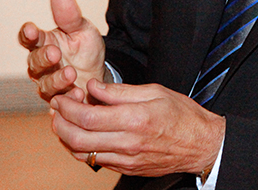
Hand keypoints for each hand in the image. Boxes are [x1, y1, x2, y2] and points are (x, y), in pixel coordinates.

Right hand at [18, 0, 106, 101]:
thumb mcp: (82, 30)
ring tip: (71, 74)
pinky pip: (58, 103)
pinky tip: (78, 93)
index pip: (28, 38)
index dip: (28, 35)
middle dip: (43, 58)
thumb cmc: (85, 50)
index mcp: (44, 43)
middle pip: (34, 62)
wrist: (100, 75)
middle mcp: (41, 65)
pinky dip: (67, 98)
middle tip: (55, 53)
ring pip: (45, 84)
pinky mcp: (59, 101)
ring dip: (57, 80)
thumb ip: (70, 16)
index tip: (31, 30)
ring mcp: (48, 84)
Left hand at [50, 78, 224, 176]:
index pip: (88, 117)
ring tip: (64, 122)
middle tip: (56, 110)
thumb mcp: (156, 92)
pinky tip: (82, 135)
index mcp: (135, 119)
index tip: (63, 97)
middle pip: (78, 138)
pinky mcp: (126, 169)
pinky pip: (95, 161)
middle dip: (59, 123)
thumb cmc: (184, 115)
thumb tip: (93, 87)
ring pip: (82, 154)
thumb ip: (121, 91)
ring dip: (66, 138)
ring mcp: (126, 159)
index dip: (68, 107)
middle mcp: (128, 143)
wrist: (201, 145)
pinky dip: (82, 148)